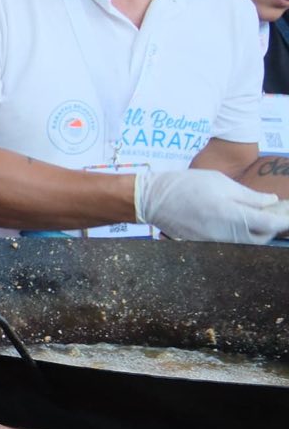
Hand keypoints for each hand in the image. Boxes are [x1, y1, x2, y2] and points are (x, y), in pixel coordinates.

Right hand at [134, 168, 288, 242]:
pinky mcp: (204, 246)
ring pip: (246, 244)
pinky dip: (239, 236)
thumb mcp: (221, 182)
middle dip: (271, 228)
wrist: (153, 199)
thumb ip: (249, 195)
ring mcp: (214, 243)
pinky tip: (236, 224)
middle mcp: (225, 234)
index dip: (284, 222)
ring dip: (255, 234)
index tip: (288, 217)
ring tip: (257, 219)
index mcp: (232, 215)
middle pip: (260, 238)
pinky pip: (230, 245)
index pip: (269, 225)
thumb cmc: (187, 185)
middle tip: (273, 215)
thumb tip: (271, 202)